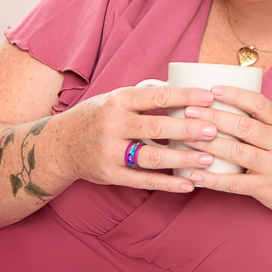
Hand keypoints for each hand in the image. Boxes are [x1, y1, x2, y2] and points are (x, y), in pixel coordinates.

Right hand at [52, 84, 222, 193]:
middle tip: (214, 130)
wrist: (57, 146)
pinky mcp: (109, 174)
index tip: (210, 97)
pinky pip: (143, 181)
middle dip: (189, 128)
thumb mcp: (114, 98)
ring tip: (208, 159)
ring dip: (183, 159)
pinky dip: (168, 183)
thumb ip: (145, 96)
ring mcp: (109, 151)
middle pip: (157, 127)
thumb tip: (183, 88)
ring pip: (152, 156)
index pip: (157, 96)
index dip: (185, 96)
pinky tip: (188, 184)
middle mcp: (112, 125)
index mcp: (118, 100)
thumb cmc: (96, 117)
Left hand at [181, 86, 271, 220]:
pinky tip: (195, 175)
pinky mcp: (266, 189)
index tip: (212, 89)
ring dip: (208, 145)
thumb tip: (225, 106)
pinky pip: (235, 184)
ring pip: (236, 152)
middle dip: (213, 117)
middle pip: (243, 126)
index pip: (259, 104)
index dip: (235, 95)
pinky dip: (213, 179)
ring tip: (185, 139)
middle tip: (188, 111)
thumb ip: (263, 122)